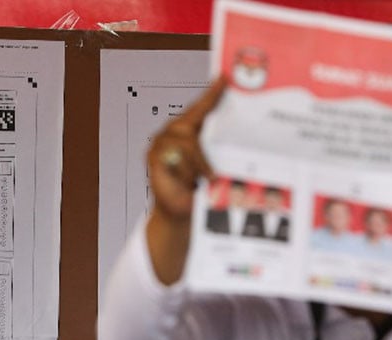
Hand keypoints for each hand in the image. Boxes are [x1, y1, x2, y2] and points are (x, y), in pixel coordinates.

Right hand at [147, 78, 225, 224]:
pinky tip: (187, 181)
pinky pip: (177, 156)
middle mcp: (174, 131)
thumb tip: (238, 142)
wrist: (178, 210)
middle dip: (203, 152)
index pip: (202, 107)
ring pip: (188, 143)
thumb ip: (218, 151)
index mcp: (189, 130)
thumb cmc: (196, 187)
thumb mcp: (212, 165)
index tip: (224, 77)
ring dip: (197, 166)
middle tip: (210, 172)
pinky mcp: (154, 154)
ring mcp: (161, 141)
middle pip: (192, 124)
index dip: (213, 92)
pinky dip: (185, 171)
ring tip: (200, 181)